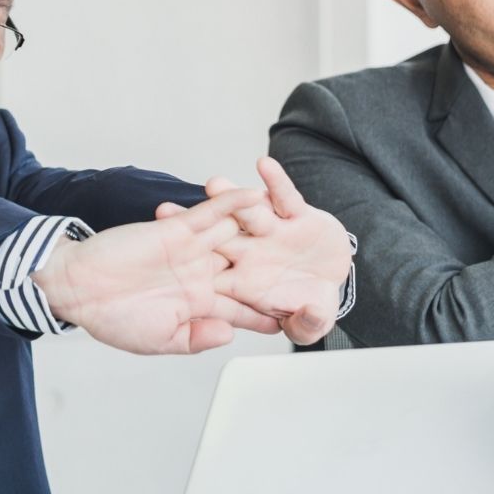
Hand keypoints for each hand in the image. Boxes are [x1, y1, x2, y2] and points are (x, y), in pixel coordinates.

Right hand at [31, 189, 281, 354]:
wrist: (78, 287)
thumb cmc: (112, 318)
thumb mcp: (159, 340)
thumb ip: (195, 337)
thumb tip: (228, 334)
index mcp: (198, 305)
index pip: (242, 309)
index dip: (267, 313)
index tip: (294, 320)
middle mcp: (200, 275)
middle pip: (247, 271)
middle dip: (276, 271)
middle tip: (311, 268)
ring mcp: (191, 251)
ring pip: (235, 237)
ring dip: (262, 230)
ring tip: (294, 222)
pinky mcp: (176, 229)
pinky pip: (210, 214)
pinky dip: (231, 204)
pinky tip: (256, 195)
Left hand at [157, 158, 349, 346]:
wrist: (336, 277)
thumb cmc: (313, 304)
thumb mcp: (310, 324)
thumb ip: (304, 327)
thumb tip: (287, 322)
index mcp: (243, 284)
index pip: (211, 277)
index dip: (184, 269)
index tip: (157, 257)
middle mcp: (251, 254)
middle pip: (216, 238)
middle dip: (192, 226)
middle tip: (166, 211)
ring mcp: (272, 232)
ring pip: (245, 214)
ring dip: (229, 197)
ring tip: (213, 184)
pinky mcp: (298, 215)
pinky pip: (285, 197)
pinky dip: (276, 182)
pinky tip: (265, 166)